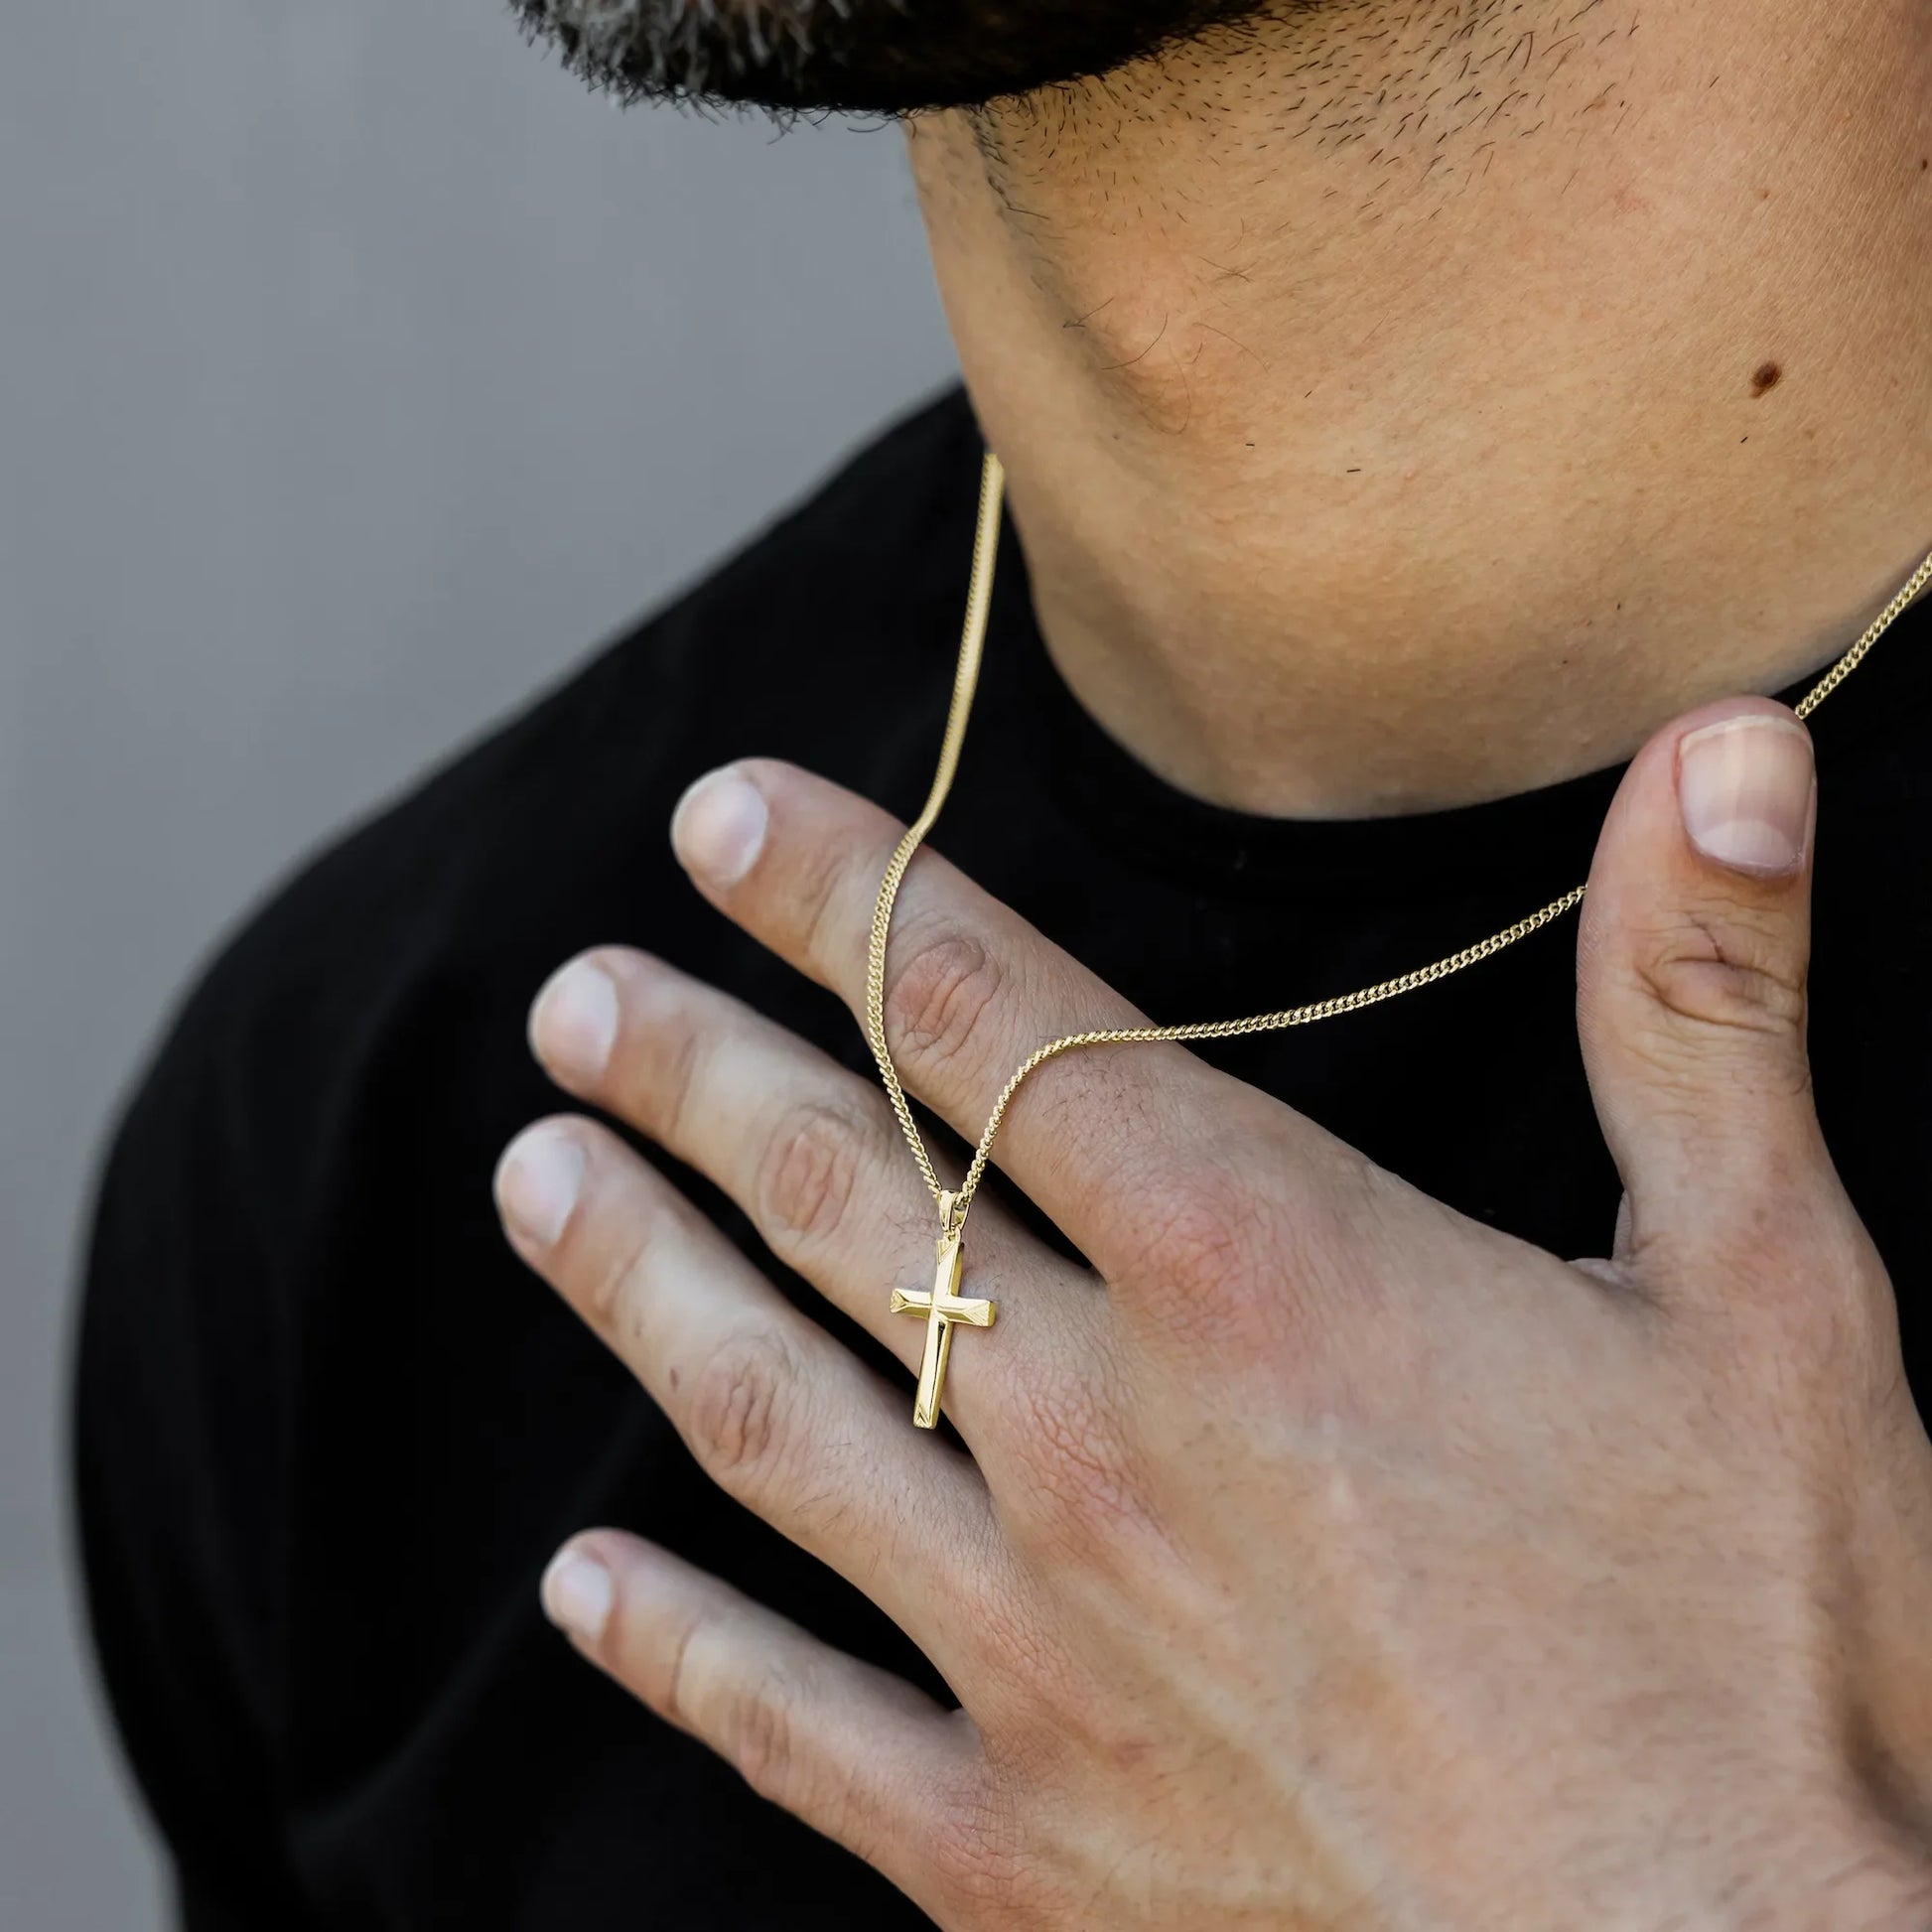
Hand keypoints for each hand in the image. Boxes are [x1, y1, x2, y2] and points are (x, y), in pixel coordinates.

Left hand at [495, 697, 1931, 1929]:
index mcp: (1259, 1273)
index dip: (840, 895)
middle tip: (575, 1000)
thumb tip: (1728, 747)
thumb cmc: (1765, 1654)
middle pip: (835, 1197)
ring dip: (635, 1280)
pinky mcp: (1018, 1845)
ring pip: (767, 1414)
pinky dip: (676, 1642)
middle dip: (689, 1071)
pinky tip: (586, 1581)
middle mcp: (1102, 1437)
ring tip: (537, 1180)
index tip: (719, 817)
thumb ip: (1698, 1004)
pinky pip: (789, 1721)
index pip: (986, 1018)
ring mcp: (1034, 1647)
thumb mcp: (1766, 1291)